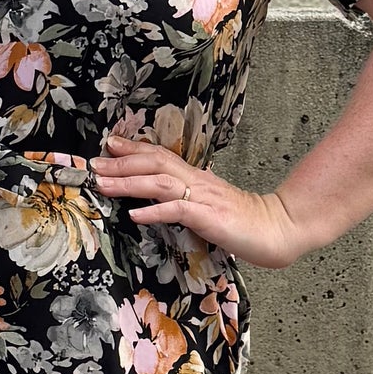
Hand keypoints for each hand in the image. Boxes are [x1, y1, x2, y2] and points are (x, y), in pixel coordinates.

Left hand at [88, 127, 307, 269]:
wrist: (279, 228)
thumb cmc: (244, 221)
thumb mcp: (211, 203)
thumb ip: (190, 196)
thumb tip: (167, 195)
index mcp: (197, 177)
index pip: (161, 156)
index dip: (133, 149)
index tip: (108, 145)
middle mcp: (198, 181)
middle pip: (155, 163)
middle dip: (121, 163)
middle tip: (93, 164)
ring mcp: (203, 198)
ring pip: (160, 182)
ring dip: (128, 183)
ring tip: (102, 185)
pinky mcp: (210, 218)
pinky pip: (178, 210)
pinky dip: (154, 211)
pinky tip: (134, 215)